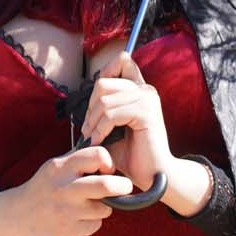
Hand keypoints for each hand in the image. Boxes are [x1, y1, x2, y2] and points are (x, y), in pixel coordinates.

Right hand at [0, 146, 134, 235]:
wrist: (18, 216)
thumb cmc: (45, 188)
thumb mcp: (55, 167)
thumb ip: (79, 161)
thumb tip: (109, 157)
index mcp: (61, 168)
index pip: (97, 155)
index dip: (109, 162)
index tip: (108, 169)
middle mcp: (64, 189)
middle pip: (106, 185)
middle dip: (122, 186)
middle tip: (125, 187)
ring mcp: (67, 212)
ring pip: (104, 208)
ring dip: (102, 207)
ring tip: (87, 206)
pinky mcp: (69, 231)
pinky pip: (95, 225)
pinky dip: (91, 222)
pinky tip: (76, 219)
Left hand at [79, 52, 173, 192]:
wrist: (152, 175)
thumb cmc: (132, 155)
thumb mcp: (113, 127)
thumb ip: (104, 109)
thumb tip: (83, 97)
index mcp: (140, 89)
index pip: (122, 60)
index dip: (104, 74)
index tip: (95, 105)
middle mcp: (146, 90)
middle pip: (104, 83)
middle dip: (91, 107)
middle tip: (89, 129)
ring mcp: (148, 100)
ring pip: (105, 100)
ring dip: (93, 122)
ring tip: (93, 138)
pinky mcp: (146, 113)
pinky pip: (112, 114)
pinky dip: (100, 129)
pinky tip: (99, 141)